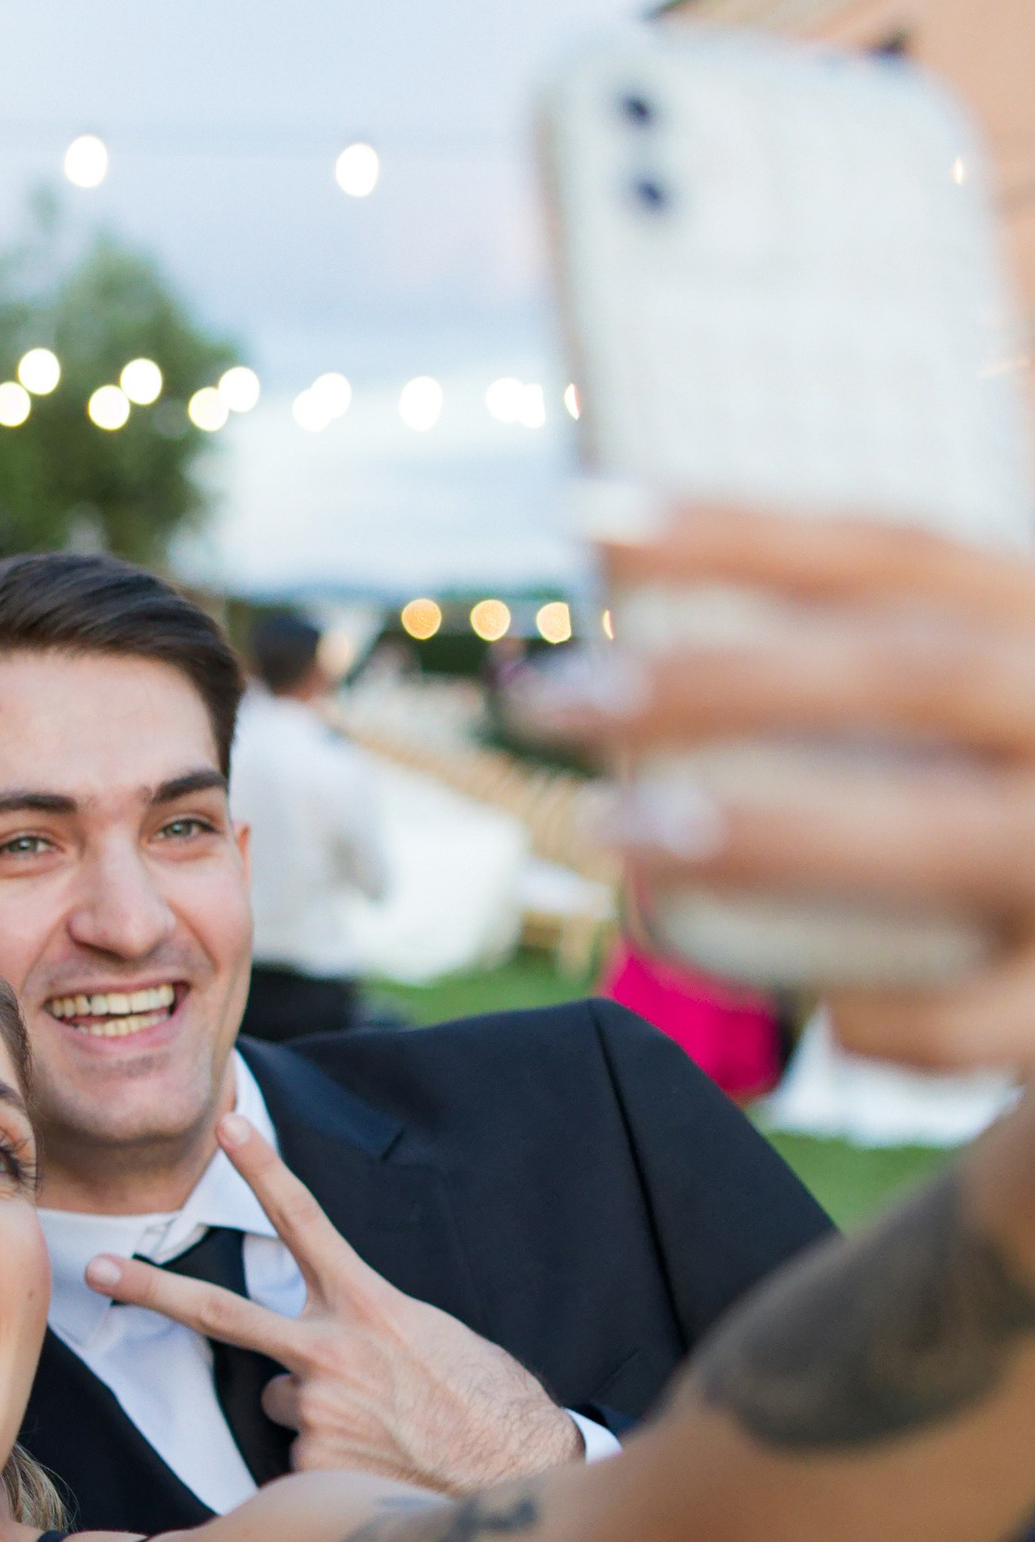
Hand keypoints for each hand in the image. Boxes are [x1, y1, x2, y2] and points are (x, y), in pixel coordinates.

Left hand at [86, 1114, 581, 1493]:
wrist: (521, 1477)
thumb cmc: (487, 1406)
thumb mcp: (432, 1340)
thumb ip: (363, 1331)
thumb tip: (317, 1361)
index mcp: (367, 1306)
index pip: (304, 1223)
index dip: (263, 1170)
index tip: (226, 1123)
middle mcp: (330, 1352)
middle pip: (220, 1314)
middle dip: (151, 1289)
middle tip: (95, 1270)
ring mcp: (315, 1410)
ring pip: (283, 1402)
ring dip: (318, 1415)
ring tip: (384, 1433)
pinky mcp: (309, 1467)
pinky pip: (295, 1461)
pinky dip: (328, 1467)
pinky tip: (378, 1470)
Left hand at [523, 503, 1034, 1071]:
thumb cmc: (1018, 804)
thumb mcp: (985, 705)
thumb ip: (888, 669)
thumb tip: (658, 634)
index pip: (902, 551)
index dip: (747, 530)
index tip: (590, 521)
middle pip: (905, 674)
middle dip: (717, 680)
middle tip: (552, 697)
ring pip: (934, 834)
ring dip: (759, 834)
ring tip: (608, 824)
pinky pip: (971, 1019)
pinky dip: (877, 1014)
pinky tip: (802, 1008)